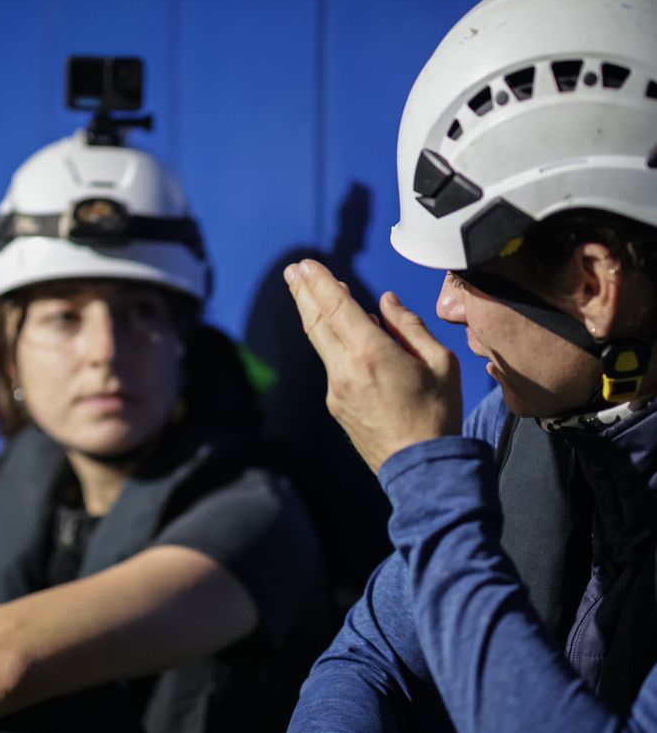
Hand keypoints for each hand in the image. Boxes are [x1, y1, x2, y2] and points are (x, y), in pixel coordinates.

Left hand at [284, 259, 461, 472]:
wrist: (422, 469)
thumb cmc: (438, 414)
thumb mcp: (440, 362)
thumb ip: (409, 326)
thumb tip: (385, 302)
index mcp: (371, 353)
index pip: (337, 306)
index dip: (320, 282)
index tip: (307, 264)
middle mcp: (345, 369)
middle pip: (317, 322)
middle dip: (304, 292)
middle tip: (292, 270)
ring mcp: (336, 390)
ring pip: (320, 343)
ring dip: (314, 314)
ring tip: (307, 292)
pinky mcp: (337, 406)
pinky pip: (332, 365)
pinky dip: (332, 342)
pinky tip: (340, 333)